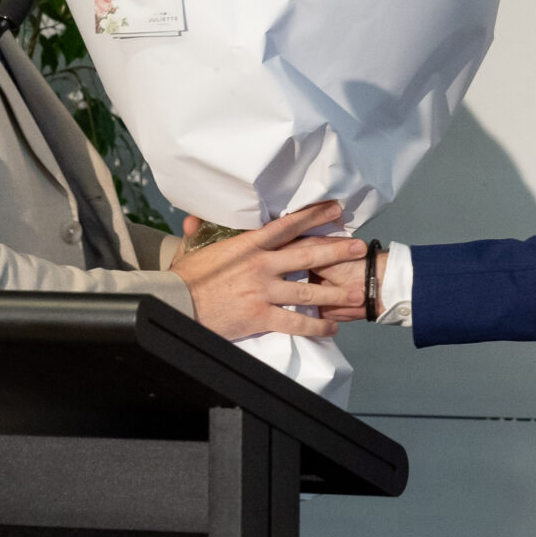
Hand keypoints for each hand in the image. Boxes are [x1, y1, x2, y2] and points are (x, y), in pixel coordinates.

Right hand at [170, 202, 366, 342]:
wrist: (176, 304)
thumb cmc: (185, 277)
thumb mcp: (194, 248)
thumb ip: (201, 231)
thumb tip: (193, 219)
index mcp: (248, 245)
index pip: (288, 226)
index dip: (314, 216)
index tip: (335, 210)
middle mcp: (261, 265)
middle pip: (307, 256)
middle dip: (337, 251)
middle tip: (359, 248)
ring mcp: (263, 292)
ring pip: (307, 291)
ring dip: (334, 292)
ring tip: (355, 292)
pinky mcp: (260, 316)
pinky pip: (295, 323)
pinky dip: (316, 325)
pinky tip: (331, 326)